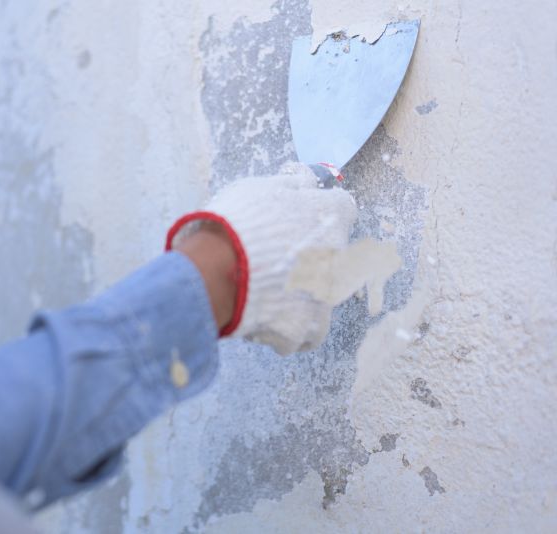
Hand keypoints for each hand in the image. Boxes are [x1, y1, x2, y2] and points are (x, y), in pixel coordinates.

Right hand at [167, 163, 356, 353]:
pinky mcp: (305, 330)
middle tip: (274, 261)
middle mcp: (337, 257)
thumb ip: (290, 185)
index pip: (342, 208)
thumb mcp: (259, 189)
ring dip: (298, 297)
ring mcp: (324, 297)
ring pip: (319, 299)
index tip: (302, 220)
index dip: (320, 214)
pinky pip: (302, 335)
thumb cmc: (235, 224)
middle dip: (309, 260)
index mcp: (330, 216)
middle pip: (333, 257)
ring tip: (264, 294)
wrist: (214, 271)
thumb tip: (305, 178)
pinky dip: (287, 330)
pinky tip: (264, 319)